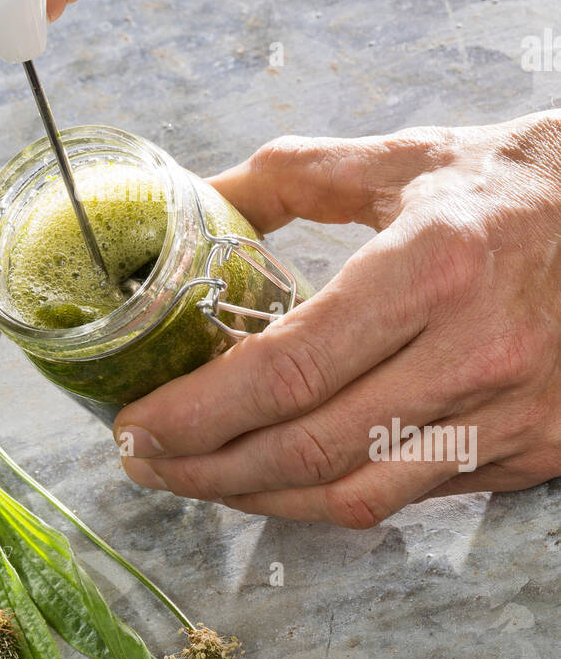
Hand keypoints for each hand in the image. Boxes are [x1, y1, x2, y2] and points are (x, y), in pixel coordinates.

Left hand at [115, 113, 560, 525]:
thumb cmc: (510, 184)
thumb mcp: (401, 158)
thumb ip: (290, 176)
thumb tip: (197, 197)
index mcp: (432, 266)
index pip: (289, 369)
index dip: (198, 411)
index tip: (137, 422)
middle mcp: (475, 353)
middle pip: (310, 448)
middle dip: (207, 468)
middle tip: (145, 459)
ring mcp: (512, 415)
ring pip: (359, 496)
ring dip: (262, 500)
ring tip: (202, 477)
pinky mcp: (536, 451)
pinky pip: (414, 497)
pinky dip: (337, 495)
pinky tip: (289, 476)